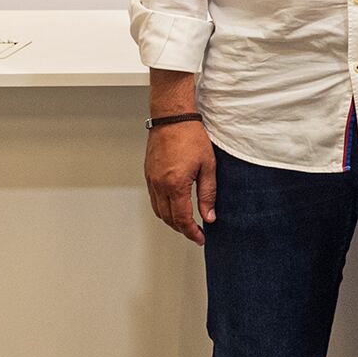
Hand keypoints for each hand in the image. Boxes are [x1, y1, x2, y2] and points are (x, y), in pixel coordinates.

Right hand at [144, 121, 214, 244]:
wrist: (172, 117)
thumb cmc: (191, 137)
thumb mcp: (208, 166)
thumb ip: (208, 194)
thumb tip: (209, 216)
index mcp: (175, 185)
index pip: (182, 219)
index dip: (192, 232)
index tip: (200, 238)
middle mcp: (160, 185)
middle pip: (168, 218)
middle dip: (182, 229)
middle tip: (196, 232)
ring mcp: (152, 180)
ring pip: (158, 211)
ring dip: (171, 220)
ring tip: (186, 222)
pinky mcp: (148, 174)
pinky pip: (154, 199)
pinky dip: (163, 208)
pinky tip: (174, 206)